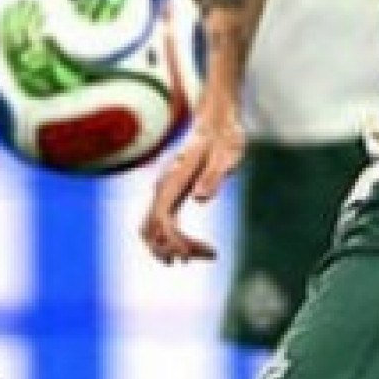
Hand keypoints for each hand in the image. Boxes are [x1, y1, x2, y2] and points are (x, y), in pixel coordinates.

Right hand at [140, 109, 246, 263]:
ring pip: (151, 231)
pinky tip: (192, 249)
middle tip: (211, 253)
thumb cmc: (225, 138)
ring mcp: (163, 192)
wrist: (216, 123)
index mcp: (174, 178)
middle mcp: (162, 187)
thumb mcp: (227, 155)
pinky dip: (170, 241)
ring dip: (171, 248)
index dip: (173, 241)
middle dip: (176, 248)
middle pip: (154, 230)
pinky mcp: (168, 196)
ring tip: (204, 255)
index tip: (192, 255)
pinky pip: (159, 225)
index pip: (162, 219)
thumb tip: (200, 199)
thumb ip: (214, 175)